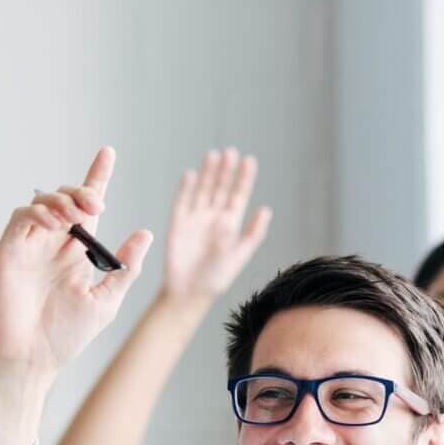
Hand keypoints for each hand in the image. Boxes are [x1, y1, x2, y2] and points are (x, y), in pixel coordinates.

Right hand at [0, 146, 153, 377]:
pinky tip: (54, 224)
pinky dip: (37, 212)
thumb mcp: (106, 301)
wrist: (30, 359)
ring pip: (43, 202)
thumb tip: (144, 233)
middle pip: (67, 199)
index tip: (108, 153)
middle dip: (82, 190)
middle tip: (96, 202)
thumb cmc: (64, 337)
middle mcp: (53, 246)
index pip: (88, 208)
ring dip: (62, 200)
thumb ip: (124, 268)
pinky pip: (21, 218)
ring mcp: (30, 247)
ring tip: (77, 214)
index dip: (97, 178)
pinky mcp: (9, 252)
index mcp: (77, 255)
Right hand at [160, 148, 271, 304]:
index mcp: (231, 223)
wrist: (190, 292)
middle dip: (225, 171)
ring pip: (202, 190)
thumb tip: (265, 210)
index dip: (244, 178)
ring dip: (207, 173)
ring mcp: (195, 219)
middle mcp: (213, 217)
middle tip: (230, 152)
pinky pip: (182, 202)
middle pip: (220, 188)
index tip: (249, 161)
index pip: (238, 195)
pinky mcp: (178, 224)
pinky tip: (190, 174)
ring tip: (213, 155)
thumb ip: (253, 233)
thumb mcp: (240, 255)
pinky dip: (185, 188)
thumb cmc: (217, 277)